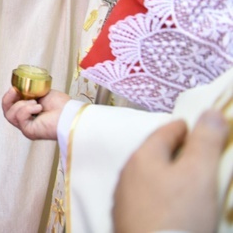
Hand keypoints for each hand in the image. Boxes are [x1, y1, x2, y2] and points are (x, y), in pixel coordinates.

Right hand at [1, 87, 70, 139]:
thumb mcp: (40, 93)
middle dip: (7, 99)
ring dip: (21, 105)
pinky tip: (39, 108)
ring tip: (36, 103)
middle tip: (15, 91)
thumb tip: (19, 88)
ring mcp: (26, 127)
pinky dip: (27, 109)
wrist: (69, 113)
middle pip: (6, 112)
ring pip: (10, 115)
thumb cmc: (61, 105)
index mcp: (28, 112)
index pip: (10, 106)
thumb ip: (29, 92)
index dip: (9, 97)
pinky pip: (19, 117)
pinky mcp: (28, 131)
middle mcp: (25, 121)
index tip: (14, 88)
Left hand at [113, 109, 227, 232]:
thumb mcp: (199, 173)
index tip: (205, 130)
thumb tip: (209, 112)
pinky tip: (174, 209)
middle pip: (156, 154)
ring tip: (190, 185)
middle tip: (202, 158)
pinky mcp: (125, 220)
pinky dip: (161, 198)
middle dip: (179, 153)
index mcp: (143, 156)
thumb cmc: (178, 214)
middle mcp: (127, 173)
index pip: (167, 130)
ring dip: (168, 177)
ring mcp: (123, 198)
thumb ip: (205, 141)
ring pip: (149, 178)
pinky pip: (147, 200)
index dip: (189, 128)